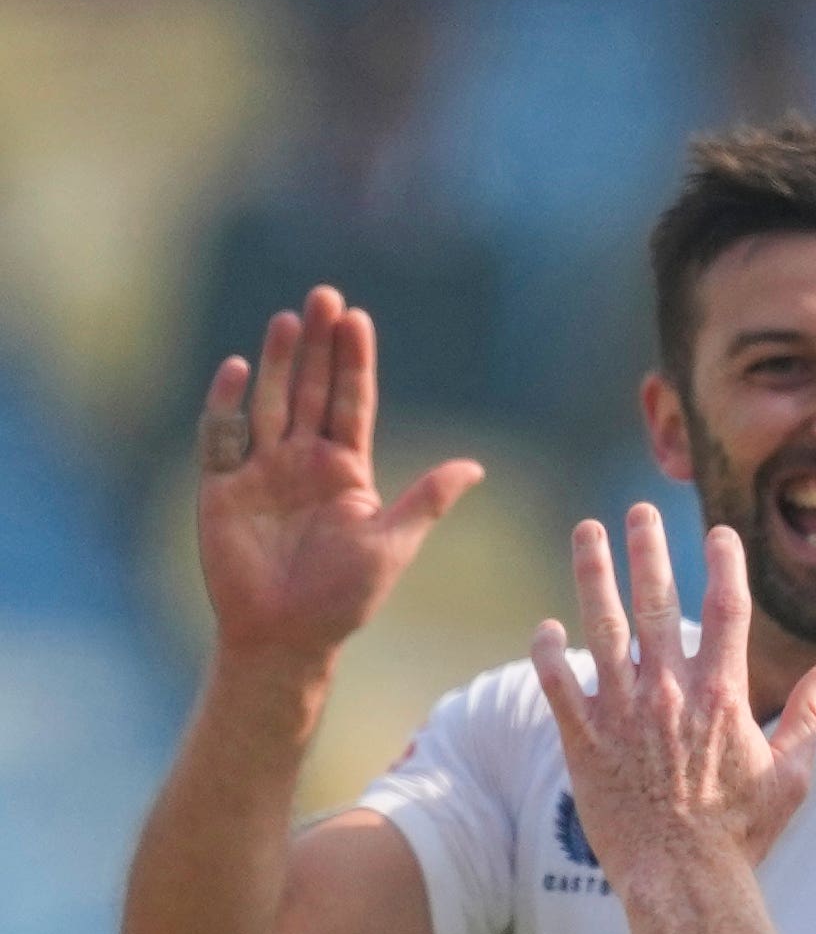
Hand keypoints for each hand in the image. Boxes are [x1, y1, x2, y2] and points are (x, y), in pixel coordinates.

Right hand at [196, 286, 483, 669]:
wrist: (287, 638)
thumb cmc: (344, 598)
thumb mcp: (393, 545)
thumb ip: (427, 501)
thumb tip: (476, 466)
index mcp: (346, 470)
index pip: (352, 403)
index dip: (354, 362)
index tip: (358, 318)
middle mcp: (304, 461)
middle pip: (311, 390)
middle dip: (318, 345)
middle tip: (324, 296)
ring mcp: (261, 471)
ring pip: (270, 402)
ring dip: (276, 361)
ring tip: (288, 319)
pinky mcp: (222, 487)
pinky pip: (222, 436)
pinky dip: (226, 404)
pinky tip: (235, 369)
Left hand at [531, 504, 815, 889]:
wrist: (682, 882)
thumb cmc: (742, 834)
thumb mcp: (792, 775)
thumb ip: (810, 718)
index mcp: (723, 694)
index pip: (726, 608)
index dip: (724, 564)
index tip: (719, 534)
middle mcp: (670, 691)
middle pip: (657, 601)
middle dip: (649, 549)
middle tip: (639, 512)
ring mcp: (622, 713)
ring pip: (600, 625)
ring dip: (593, 573)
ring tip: (586, 533)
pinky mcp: (583, 741)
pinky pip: (557, 683)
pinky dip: (548, 652)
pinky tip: (545, 627)